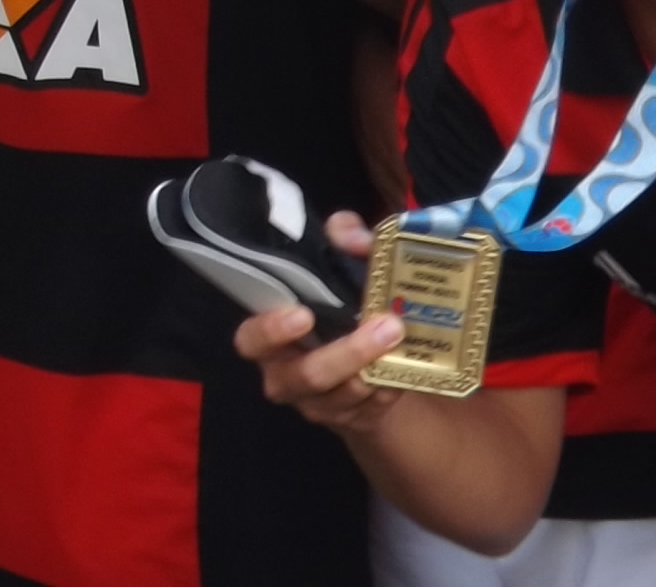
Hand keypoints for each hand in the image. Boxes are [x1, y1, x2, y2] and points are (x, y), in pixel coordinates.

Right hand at [236, 213, 405, 434]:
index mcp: (270, 337)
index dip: (270, 330)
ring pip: (345, 396)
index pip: (251, 339)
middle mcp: (286, 374)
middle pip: (308, 375)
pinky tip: (404, 368)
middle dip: (349, 353)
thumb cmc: (341, 304)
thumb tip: (350, 234)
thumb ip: (342, 238)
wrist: (362, 359)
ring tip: (404, 342)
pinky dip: (390, 389)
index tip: (303, 315)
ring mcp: (318, 404)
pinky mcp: (350, 422)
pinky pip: (371, 410)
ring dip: (377, 370)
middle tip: (387, 326)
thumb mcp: (341, 263)